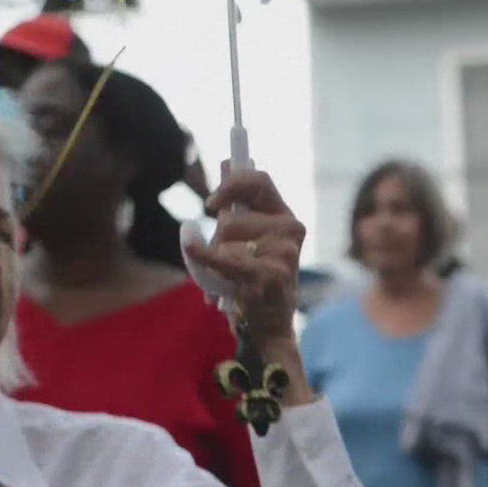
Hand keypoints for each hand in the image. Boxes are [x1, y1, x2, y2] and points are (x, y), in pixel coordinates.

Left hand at [191, 167, 305, 342]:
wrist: (269, 325)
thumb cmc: (254, 278)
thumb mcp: (248, 236)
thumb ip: (238, 202)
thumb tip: (226, 161)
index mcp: (284, 216)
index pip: (259, 181)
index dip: (231, 184)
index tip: (211, 204)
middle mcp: (290, 231)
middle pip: (232, 220)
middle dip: (217, 240)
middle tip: (224, 261)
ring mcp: (284, 253)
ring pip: (226, 243)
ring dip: (216, 261)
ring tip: (229, 280)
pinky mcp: (270, 276)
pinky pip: (223, 261)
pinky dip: (205, 261)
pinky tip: (197, 262)